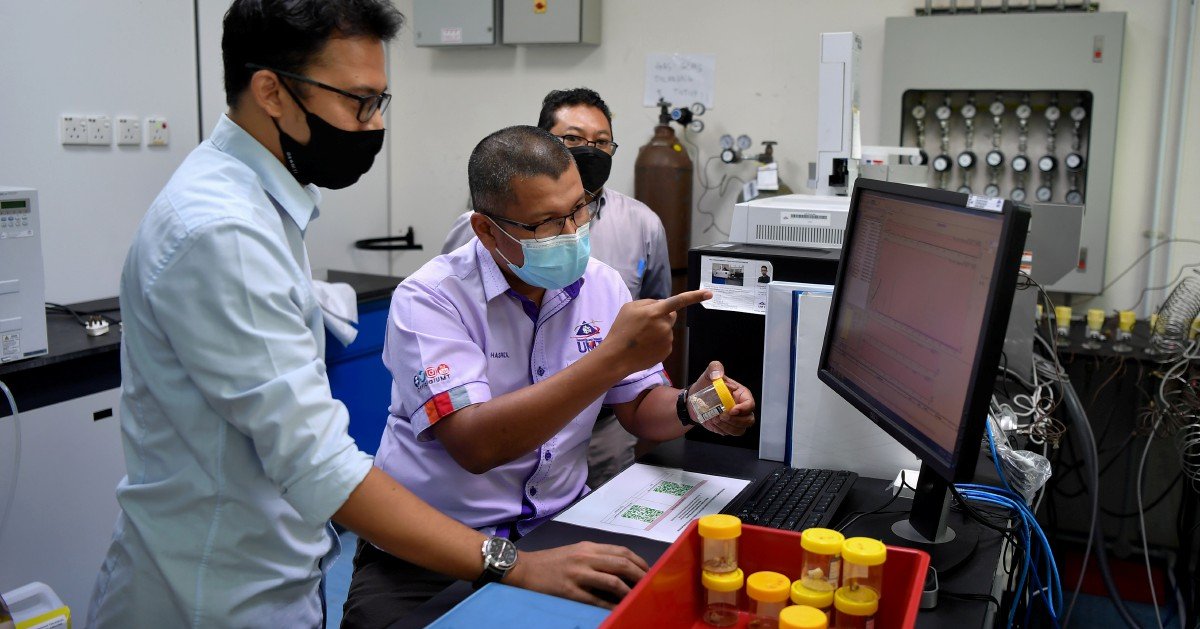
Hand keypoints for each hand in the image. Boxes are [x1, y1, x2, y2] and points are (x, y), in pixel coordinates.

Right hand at [504, 541, 649, 608]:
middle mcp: (585, 558)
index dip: (639, 562)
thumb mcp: (575, 552)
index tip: (649, 571)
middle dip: (640, 575)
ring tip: (638, 598)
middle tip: (650, 585)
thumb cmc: (550, 562)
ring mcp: (578, 575)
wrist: (523, 568)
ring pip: (612, 581)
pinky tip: (618, 609)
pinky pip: (595, 599)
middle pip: (622, 564)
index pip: (621, 551)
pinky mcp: (570, 591)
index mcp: (588, 548)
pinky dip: (610, 605)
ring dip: (629, 591)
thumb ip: (596, 558)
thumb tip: (621, 569)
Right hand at [603, 290, 711, 373]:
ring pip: (667, 329)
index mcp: (656, 312)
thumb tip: (661, 304)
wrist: (616, 357)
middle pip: (671, 315)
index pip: (678, 301)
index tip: (709, 293)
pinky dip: (658, 342)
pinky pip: (666, 342)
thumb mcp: (629, 308)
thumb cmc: (621, 330)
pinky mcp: (667, 351)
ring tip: (641, 337)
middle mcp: (665, 325)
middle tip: (645, 324)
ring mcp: (667, 339)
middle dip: (662, 316)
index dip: (695, 296)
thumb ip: (648, 303)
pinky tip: (645, 346)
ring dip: (658, 330)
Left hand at [689, 361, 755, 436]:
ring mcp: (735, 419)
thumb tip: (718, 374)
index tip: (732, 410)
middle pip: (749, 420)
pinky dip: (720, 429)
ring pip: (740, 430)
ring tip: (713, 418)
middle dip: (735, 421)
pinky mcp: (727, 427)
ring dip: (727, 427)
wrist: (693, 400)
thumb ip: (714, 368)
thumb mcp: (708, 374)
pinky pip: (729, 433)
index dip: (744, 409)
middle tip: (720, 416)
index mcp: (741, 394)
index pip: (750, 404)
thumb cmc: (704, 386)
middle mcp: (741, 408)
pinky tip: (711, 421)